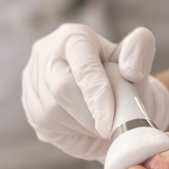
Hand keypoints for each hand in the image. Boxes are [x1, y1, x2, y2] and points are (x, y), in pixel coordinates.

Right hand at [21, 24, 168, 161]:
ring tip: (99, 123)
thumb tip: (130, 70)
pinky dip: (70, 131)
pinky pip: (45, 124)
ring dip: (82, 126)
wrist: (108, 98)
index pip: (83, 66)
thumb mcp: (137, 61)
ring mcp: (33, 79)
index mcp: (75, 37)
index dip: (97, 95)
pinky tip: (83, 126)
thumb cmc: (122, 78)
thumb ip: (139, 53)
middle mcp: (47, 53)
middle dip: (90, 115)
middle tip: (110, 126)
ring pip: (52, 111)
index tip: (108, 122)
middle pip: (62, 89)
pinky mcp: (29, 104)